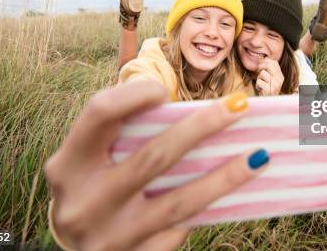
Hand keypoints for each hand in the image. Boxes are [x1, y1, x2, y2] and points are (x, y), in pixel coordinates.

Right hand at [44, 80, 267, 250]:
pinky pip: (180, 230)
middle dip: (203, 126)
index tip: (165, 90)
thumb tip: (187, 113)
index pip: (101, 113)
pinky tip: (237, 192)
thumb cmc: (92, 189)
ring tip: (259, 155)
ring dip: (225, 176)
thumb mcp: (90, 162)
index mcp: (68, 164)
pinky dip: (209, 208)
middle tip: (240, 106)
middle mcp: (83, 201)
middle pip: (154, 155)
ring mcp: (109, 236)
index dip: (135, 94)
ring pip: (179, 200)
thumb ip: (122, 137)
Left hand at [255, 58, 283, 95]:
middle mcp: (280, 79)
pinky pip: (259, 81)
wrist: (269, 103)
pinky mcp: (269, 89)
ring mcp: (275, 84)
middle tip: (258, 72)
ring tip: (261, 84)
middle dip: (261, 68)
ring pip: (262, 73)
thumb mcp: (270, 79)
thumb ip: (268, 70)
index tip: (260, 65)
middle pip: (268, 65)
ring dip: (259, 78)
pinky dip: (257, 85)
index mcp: (281, 76)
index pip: (274, 62)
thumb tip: (262, 59)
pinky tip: (261, 89)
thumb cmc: (267, 90)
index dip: (265, 61)